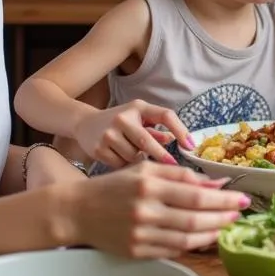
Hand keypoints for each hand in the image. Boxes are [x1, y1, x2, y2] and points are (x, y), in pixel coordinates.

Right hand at [70, 162, 250, 258]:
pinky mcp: (136, 253)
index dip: (223, 199)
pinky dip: (191, 245)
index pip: (196, 196)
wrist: (76, 211)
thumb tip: (216, 184)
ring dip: (212, 234)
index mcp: (149, 187)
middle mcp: (145, 212)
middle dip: (223, 217)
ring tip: (226, 226)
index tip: (241, 197)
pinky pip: (172, 250)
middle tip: (240, 213)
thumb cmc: (114, 186)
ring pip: (187, 239)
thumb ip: (180, 176)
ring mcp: (140, 236)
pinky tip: (204, 237)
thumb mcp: (145, 171)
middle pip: (195, 219)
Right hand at [74, 100, 193, 166]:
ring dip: (140, 162)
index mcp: (138, 107)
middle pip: (147, 140)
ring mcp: (109, 133)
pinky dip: (126, 167)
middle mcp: (122, 118)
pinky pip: (120, 164)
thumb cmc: (120, 122)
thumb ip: (156, 129)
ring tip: (137, 158)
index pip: (165, 115)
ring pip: (133, 156)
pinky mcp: (98, 149)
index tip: (190, 145)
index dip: (180, 130)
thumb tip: (172, 141)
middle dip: (162, 156)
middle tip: (172, 166)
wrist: (84, 124)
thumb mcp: (139, 118)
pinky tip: (123, 163)